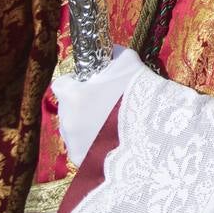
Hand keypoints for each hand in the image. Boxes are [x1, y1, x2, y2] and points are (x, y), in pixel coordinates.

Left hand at [53, 47, 145, 166]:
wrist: (152, 131)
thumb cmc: (138, 93)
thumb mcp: (128, 62)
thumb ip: (113, 55)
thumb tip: (110, 51)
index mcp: (72, 96)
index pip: (61, 84)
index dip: (75, 82)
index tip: (90, 83)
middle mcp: (66, 120)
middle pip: (67, 108)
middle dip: (80, 105)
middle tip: (104, 104)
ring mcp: (72, 143)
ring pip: (72, 129)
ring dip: (84, 125)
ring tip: (108, 125)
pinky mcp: (81, 161)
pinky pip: (81, 148)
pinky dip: (90, 144)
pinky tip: (108, 141)